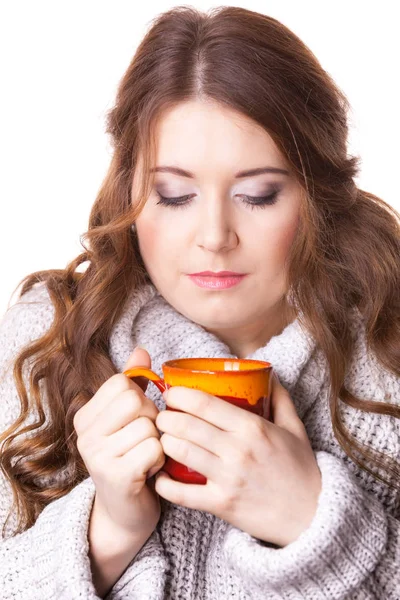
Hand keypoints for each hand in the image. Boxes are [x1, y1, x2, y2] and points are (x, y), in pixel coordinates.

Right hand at [73, 347, 164, 538]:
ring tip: (147, 458)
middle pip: (136, 401)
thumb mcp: (128, 420)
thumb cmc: (130, 458)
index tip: (137, 420)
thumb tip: (142, 351)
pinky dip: (161, 460)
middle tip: (145, 440)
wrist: (124, 513)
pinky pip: (155, 449)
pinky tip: (150, 471)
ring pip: (149, 426)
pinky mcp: (116, 477)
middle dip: (152, 419)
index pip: (122, 383)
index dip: (141, 398)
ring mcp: (97, 456)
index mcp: (85, 416)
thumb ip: (133, 385)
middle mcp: (85, 434)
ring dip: (158, 443)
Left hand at [155, 373, 320, 546]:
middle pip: (186, 425)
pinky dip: (165, 485)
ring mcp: (228, 478)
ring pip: (180, 452)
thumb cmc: (301, 470)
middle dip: (165, 417)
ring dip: (164, 442)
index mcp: (252, 427)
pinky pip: (182, 494)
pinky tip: (159, 475)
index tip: (170, 392)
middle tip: (161, 415)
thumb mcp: (295, 428)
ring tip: (162, 438)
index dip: (179, 394)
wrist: (312, 516)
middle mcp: (237, 450)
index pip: (204, 403)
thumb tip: (269, 375)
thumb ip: (281, 399)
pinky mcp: (221, 504)